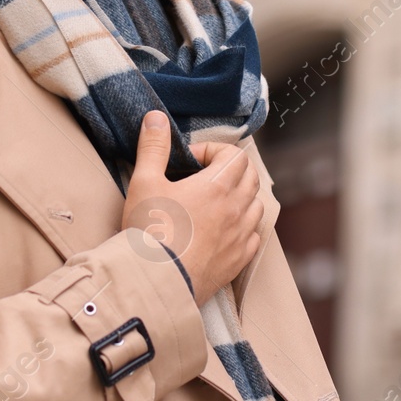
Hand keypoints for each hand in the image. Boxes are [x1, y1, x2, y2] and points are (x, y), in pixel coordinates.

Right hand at [121, 111, 263, 305]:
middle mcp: (237, 208)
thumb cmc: (149, 231)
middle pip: (250, 176)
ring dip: (240, 197)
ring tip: (214, 202)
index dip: (213, 151)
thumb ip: (154, 147)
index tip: (188, 162)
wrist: (156, 282)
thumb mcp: (144, 182)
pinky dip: (244, 228)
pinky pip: (254, 236)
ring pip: (256, 206)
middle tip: (204, 176)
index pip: (235, 154)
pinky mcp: (239, 260)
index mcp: (218, 186)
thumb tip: (156, 117)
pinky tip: (224, 231)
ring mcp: (241, 236)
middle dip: (231, 170)